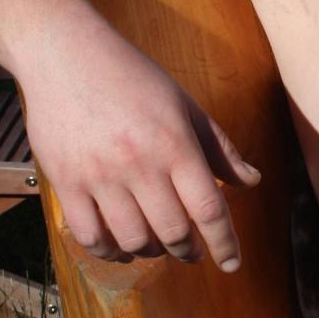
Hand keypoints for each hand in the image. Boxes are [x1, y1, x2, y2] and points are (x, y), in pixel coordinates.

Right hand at [22, 20, 260, 271]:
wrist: (67, 53)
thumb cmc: (134, 77)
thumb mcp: (185, 106)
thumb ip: (220, 148)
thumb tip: (253, 182)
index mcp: (175, 143)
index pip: (209, 209)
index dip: (225, 243)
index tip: (232, 264)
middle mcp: (139, 163)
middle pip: (173, 232)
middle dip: (189, 250)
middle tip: (191, 251)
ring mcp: (99, 174)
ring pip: (133, 239)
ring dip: (151, 250)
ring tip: (157, 244)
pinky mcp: (65, 181)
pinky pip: (90, 235)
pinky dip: (109, 250)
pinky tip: (121, 245)